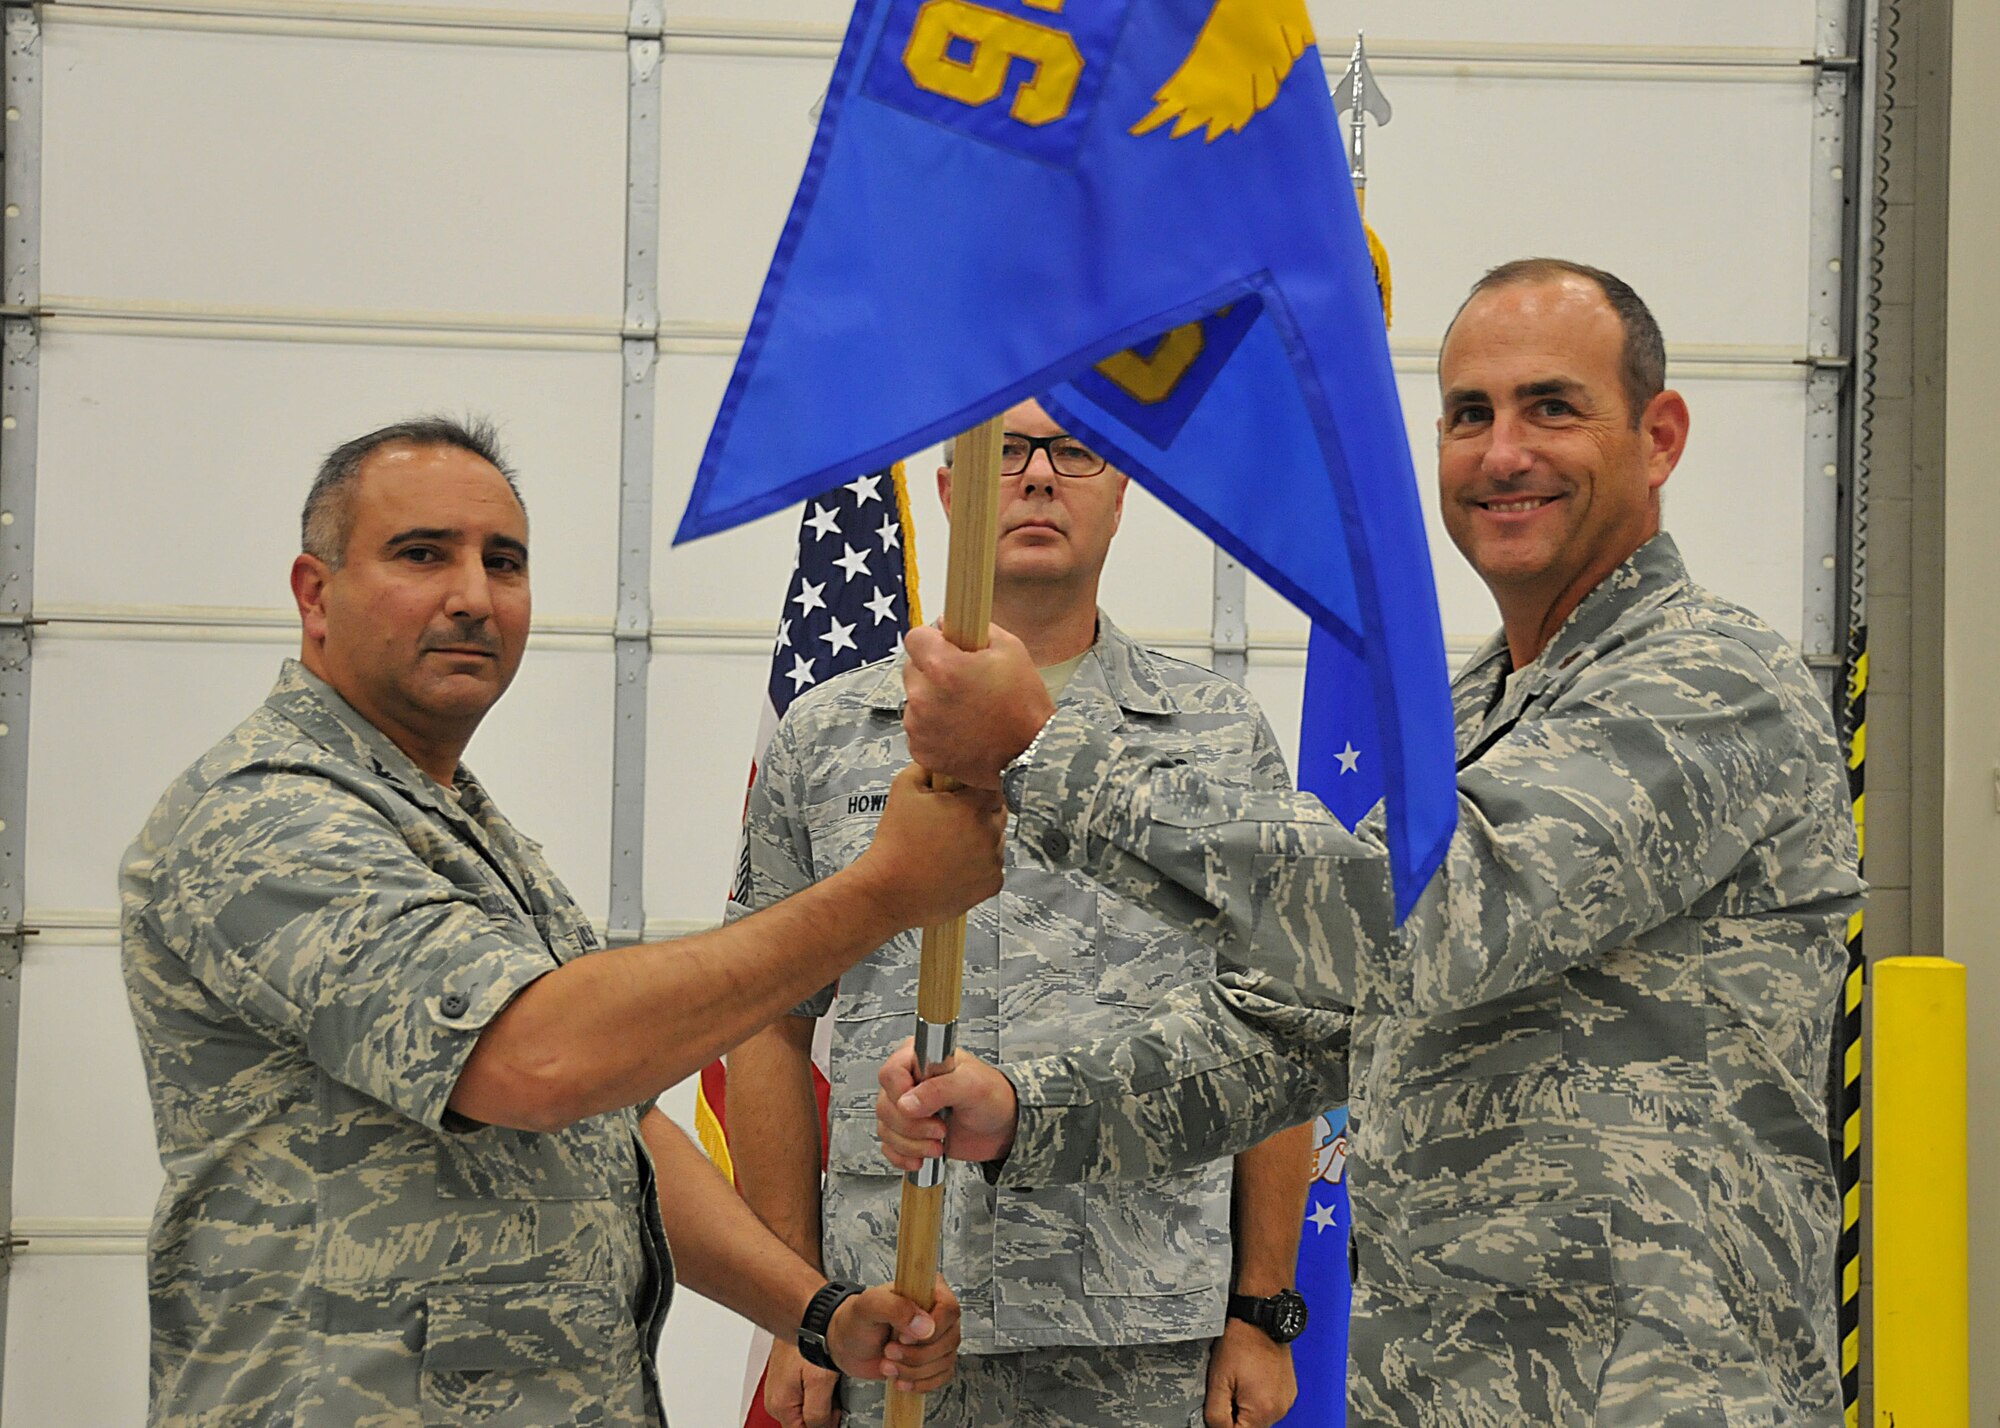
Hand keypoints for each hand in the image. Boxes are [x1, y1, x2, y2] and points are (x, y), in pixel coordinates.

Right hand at [763, 1339, 843, 1427]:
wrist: (808, 1313)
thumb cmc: (812, 1341)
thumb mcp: (820, 1382)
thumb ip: (818, 1413)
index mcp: (780, 1404)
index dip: (823, 1427)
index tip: (836, 1415)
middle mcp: (775, 1398)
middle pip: (801, 1422)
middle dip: (820, 1415)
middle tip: (835, 1398)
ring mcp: (779, 1387)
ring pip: (803, 1409)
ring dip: (818, 1404)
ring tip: (831, 1385)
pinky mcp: (786, 1375)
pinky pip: (802, 1394)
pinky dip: (815, 1391)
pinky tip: (825, 1378)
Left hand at [827, 1276, 960, 1393]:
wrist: (847, 1345)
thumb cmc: (857, 1319)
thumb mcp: (869, 1306)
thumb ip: (895, 1308)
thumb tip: (926, 1327)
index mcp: (928, 1290)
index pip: (949, 1310)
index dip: (930, 1329)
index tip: (901, 1336)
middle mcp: (938, 1313)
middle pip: (950, 1340)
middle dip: (916, 1354)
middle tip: (888, 1351)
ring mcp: (939, 1338)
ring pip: (945, 1361)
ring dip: (914, 1371)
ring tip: (887, 1364)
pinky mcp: (934, 1360)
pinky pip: (942, 1376)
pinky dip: (921, 1383)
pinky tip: (899, 1380)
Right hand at [852, 765, 1005, 927]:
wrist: (890, 890)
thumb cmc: (895, 841)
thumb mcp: (904, 788)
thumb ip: (928, 765)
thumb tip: (943, 759)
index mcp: (972, 807)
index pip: (994, 785)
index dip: (977, 788)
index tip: (962, 796)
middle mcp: (989, 833)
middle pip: (998, 813)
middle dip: (980, 813)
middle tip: (952, 822)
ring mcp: (993, 861)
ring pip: (997, 840)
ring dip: (981, 839)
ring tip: (949, 847)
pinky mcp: (992, 885)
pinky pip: (994, 866)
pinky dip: (980, 865)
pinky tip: (954, 866)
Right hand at [876, 1039, 1018, 1169]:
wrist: (1002, 1126)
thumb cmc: (992, 1096)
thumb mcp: (972, 1085)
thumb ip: (939, 1089)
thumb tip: (907, 1103)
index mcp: (920, 1058)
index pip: (891, 1073)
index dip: (901, 1095)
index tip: (922, 1108)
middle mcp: (909, 1081)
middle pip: (886, 1106)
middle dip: (912, 1127)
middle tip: (940, 1129)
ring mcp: (906, 1107)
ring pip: (886, 1129)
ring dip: (912, 1144)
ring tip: (938, 1144)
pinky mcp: (907, 1131)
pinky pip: (889, 1147)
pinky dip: (904, 1156)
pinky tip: (922, 1157)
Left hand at [902, 624, 1053, 790]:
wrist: (1031, 754)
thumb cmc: (1024, 704)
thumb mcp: (1010, 649)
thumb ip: (976, 628)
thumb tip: (949, 624)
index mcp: (942, 667)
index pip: (914, 637)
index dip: (931, 640)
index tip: (944, 647)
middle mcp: (923, 697)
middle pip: (912, 669)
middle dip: (931, 671)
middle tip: (962, 682)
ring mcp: (919, 727)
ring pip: (914, 700)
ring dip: (932, 701)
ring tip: (964, 710)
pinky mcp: (921, 750)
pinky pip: (918, 729)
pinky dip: (933, 728)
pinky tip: (960, 729)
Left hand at [1204, 1319, 1296, 1427]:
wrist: (1260, 1319)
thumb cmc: (1240, 1343)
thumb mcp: (1217, 1381)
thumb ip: (1216, 1414)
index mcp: (1262, 1410)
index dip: (1223, 1424)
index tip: (1219, 1406)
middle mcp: (1280, 1409)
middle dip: (1235, 1415)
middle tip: (1228, 1389)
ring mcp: (1287, 1400)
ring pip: (1260, 1418)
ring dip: (1246, 1408)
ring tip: (1239, 1380)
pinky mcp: (1289, 1391)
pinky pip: (1270, 1405)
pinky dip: (1258, 1399)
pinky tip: (1250, 1378)